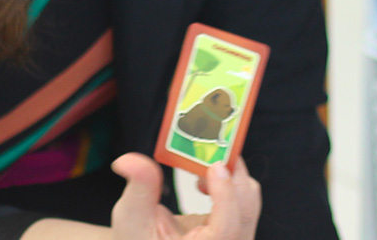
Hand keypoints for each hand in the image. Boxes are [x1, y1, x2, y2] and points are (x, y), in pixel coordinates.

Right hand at [110, 153, 260, 239]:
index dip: (224, 194)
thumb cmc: (139, 239)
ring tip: (203, 161)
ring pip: (247, 198)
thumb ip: (139, 189)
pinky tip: (207, 175)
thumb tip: (129, 161)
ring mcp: (236, 235)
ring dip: (229, 173)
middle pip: (245, 206)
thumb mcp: (132, 219)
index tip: (214, 166)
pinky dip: (229, 180)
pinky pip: (243, 197)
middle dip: (230, 172)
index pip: (227, 228)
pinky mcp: (236, 224)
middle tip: (210, 145)